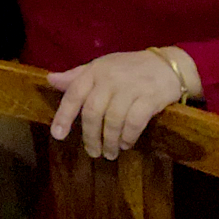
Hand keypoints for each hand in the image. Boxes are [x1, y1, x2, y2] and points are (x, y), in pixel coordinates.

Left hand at [47, 47, 199, 159]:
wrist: (168, 65)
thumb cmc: (129, 68)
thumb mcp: (101, 67)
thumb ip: (77, 76)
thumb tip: (51, 80)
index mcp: (95, 71)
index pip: (74, 94)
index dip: (64, 116)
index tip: (58, 135)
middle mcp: (110, 79)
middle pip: (93, 112)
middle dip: (91, 136)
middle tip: (93, 152)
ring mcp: (130, 88)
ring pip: (113, 120)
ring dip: (110, 141)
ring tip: (110, 153)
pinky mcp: (150, 98)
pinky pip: (134, 122)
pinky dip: (128, 137)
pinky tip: (126, 144)